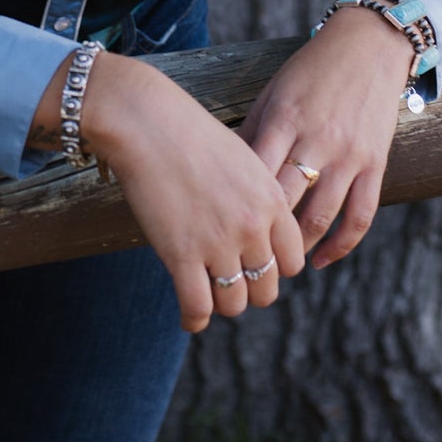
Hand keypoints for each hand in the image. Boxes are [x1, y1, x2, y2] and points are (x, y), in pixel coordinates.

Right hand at [31, 52, 304, 331]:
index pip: (293, 260)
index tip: (254, 266)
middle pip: (267, 289)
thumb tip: (258, 226)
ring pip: (234, 304)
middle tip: (229, 283)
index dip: (274, 269)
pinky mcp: (182, 254)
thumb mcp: (241, 159)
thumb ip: (255, 195)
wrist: (148, 122)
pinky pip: (198, 308)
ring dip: (221, 304)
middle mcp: (253, 225)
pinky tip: (188, 317)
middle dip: (249, 291)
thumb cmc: (188, 133)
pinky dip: (194, 319)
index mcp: (272, 199)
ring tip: (206, 294)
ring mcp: (219, 243)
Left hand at [238, 6, 413, 268]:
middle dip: (262, 236)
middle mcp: (318, 139)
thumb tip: (222, 174)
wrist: (370, 45)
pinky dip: (341, 245)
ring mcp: (350, 154)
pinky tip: (321, 260)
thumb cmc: (311, 70)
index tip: (218, 230)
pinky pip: (361, 216)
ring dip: (298, 249)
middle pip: (284, 201)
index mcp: (285, 118)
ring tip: (277, 267)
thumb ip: (252, 132)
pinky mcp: (376, 164)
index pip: (255, 175)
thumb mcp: (274, 92)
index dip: (236, 208)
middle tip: (242, 258)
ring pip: (321, 216)